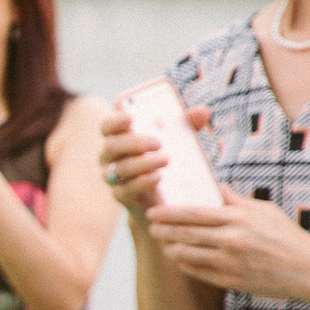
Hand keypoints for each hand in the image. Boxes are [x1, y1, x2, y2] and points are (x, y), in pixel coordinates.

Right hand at [98, 102, 213, 217]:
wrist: (162, 197)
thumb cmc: (165, 159)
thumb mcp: (177, 140)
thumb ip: (187, 125)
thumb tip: (202, 111)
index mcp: (119, 138)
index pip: (107, 127)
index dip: (115, 121)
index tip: (130, 117)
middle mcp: (110, 157)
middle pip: (111, 146)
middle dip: (134, 143)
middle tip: (159, 142)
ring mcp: (113, 177)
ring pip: (121, 168)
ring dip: (143, 162)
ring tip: (166, 159)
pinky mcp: (122, 196)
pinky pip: (128, 189)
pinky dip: (144, 182)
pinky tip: (159, 176)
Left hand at [147, 188, 309, 298]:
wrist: (307, 270)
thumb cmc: (288, 237)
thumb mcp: (265, 211)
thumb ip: (238, 201)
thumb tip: (218, 186)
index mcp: (237, 220)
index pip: (194, 214)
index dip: (169, 214)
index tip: (154, 212)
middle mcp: (230, 241)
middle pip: (185, 234)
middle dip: (164, 230)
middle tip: (151, 226)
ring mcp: (228, 263)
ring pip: (187, 255)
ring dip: (171, 248)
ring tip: (163, 242)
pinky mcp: (230, 281)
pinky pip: (198, 272)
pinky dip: (186, 265)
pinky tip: (180, 260)